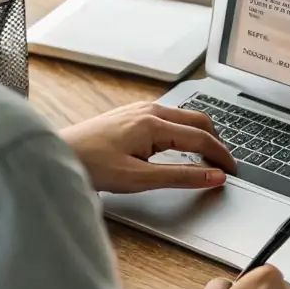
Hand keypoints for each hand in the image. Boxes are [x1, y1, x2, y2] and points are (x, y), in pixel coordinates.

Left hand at [61, 102, 235, 194]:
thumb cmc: (91, 165)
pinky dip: (184, 132)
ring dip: (200, 135)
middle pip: (199, 121)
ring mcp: (141, 110)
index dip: (221, 156)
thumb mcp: (140, 178)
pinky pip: (170, 118)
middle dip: (216, 142)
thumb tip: (213, 177)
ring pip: (185, 118)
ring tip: (206, 158)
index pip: (202, 137)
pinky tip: (180, 147)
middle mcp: (150, 110)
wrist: (57, 154)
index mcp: (154, 123)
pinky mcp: (133, 114)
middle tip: (223, 165)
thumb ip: (181, 176)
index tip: (232, 172)